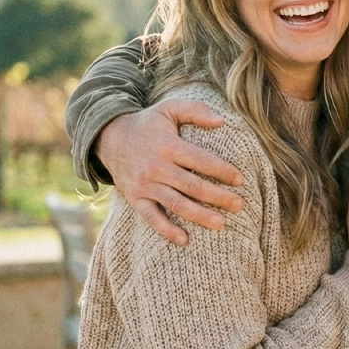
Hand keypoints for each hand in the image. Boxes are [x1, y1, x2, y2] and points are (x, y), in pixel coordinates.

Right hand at [94, 98, 245, 244]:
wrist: (108, 137)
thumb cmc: (148, 124)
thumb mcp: (169, 109)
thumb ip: (195, 111)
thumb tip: (222, 121)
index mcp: (167, 146)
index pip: (200, 160)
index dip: (221, 170)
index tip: (240, 180)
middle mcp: (156, 167)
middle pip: (191, 185)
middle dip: (217, 196)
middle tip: (240, 205)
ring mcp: (144, 185)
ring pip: (175, 203)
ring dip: (199, 215)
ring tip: (221, 223)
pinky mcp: (135, 198)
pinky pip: (151, 217)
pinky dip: (166, 230)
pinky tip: (184, 240)